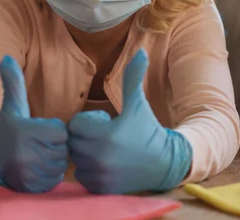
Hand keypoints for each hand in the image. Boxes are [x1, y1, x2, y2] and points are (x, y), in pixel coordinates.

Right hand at [0, 55, 68, 192]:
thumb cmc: (5, 125)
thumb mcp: (11, 103)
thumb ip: (12, 81)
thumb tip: (5, 57)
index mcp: (24, 131)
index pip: (60, 132)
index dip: (54, 130)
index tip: (42, 129)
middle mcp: (24, 154)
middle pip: (62, 149)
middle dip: (55, 146)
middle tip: (40, 143)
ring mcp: (25, 173)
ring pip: (58, 165)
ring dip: (53, 161)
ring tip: (38, 154)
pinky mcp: (27, 187)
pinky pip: (52, 180)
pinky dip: (48, 175)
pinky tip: (36, 167)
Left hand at [68, 48, 192, 193]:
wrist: (165, 162)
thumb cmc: (148, 129)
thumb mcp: (139, 103)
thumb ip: (133, 77)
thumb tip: (141, 52)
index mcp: (107, 135)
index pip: (75, 125)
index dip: (89, 121)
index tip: (106, 123)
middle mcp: (101, 157)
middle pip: (74, 142)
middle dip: (86, 137)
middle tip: (106, 136)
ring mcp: (100, 174)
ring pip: (76, 159)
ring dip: (86, 153)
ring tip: (106, 150)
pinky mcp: (100, 188)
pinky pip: (81, 175)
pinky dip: (89, 169)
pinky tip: (107, 163)